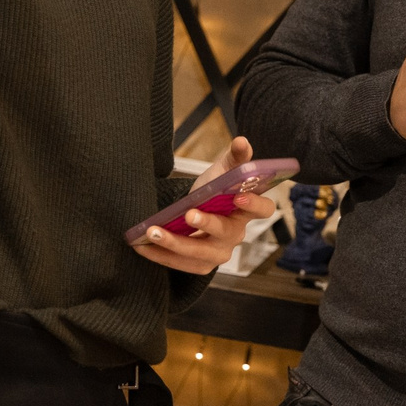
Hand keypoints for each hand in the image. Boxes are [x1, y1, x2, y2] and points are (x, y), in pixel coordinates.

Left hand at [136, 136, 278, 274]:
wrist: (193, 209)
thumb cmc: (213, 190)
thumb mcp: (222, 170)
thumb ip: (234, 156)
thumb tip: (242, 141)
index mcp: (247, 210)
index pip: (263, 209)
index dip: (254, 204)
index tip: (238, 195)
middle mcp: (236, 234)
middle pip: (226, 233)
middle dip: (207, 224)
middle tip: (188, 213)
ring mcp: (219, 252)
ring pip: (200, 254)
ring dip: (175, 244)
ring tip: (153, 232)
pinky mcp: (201, 264)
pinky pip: (182, 264)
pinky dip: (161, 255)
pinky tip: (142, 245)